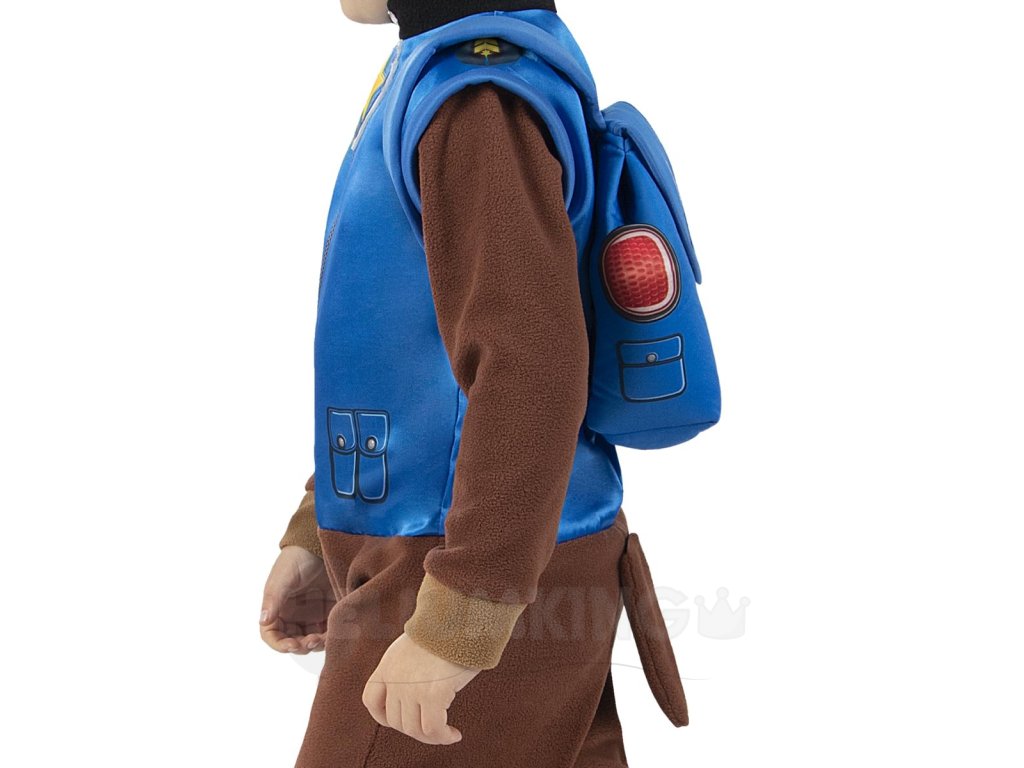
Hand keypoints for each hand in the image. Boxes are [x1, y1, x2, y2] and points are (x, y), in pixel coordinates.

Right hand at [259, 545, 335, 652]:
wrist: (322, 545)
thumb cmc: (297, 558)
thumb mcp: (283, 577)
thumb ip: (274, 599)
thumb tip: (263, 621)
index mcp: (277, 609)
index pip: (272, 635)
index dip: (279, 645)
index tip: (291, 645)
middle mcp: (294, 616)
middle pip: (293, 642)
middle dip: (301, 646)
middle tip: (312, 641)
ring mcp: (312, 615)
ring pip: (312, 640)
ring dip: (316, 644)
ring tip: (323, 638)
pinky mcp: (330, 612)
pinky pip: (329, 631)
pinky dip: (330, 636)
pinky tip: (334, 632)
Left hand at [362, 632, 481, 744]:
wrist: (461, 618)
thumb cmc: (447, 630)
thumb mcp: (416, 645)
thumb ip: (408, 666)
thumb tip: (420, 685)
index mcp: (388, 664)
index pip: (371, 700)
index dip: (384, 716)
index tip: (404, 719)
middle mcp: (395, 678)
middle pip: (396, 720)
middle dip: (415, 729)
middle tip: (435, 727)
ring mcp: (412, 687)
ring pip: (414, 729)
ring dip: (431, 737)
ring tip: (447, 733)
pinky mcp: (433, 694)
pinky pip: (433, 729)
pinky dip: (443, 737)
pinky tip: (454, 734)